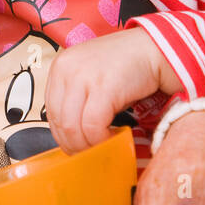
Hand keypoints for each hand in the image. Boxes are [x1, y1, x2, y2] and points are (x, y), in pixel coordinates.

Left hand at [44, 28, 167, 153]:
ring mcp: (83, 77)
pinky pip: (93, 126)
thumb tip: (72, 135)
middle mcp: (66, 69)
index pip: (51, 112)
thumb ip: (77, 98)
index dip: (63, 136)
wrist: (153, 49)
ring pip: (73, 128)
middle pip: (60, 122)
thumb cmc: (124, 66)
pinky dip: (102, 140)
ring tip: (104, 147)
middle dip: (74, 146)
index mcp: (60, 66)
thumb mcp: (90, 76)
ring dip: (88, 146)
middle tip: (91, 155)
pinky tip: (115, 137)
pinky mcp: (102, 87)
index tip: (77, 147)